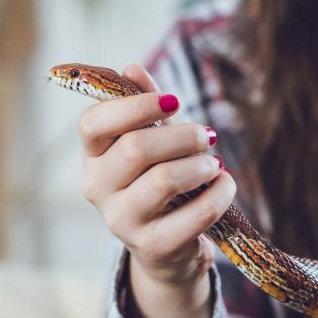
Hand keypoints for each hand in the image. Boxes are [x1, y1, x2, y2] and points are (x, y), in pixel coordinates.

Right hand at [78, 64, 235, 317]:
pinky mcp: (153, 246)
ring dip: (201, 164)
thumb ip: (143, 106)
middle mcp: (97, 188)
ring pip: (165, 179)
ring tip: (214, 163)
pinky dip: (219, 193)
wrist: (166, 248)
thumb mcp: (151, 141)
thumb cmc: (158, 182)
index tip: (174, 100)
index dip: (135, 106)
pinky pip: (196, 213)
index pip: (93, 123)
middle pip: (136, 148)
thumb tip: (133, 69)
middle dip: (182, 136)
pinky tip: (224, 184)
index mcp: (92, 156)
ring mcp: (121, 221)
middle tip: (207, 135)